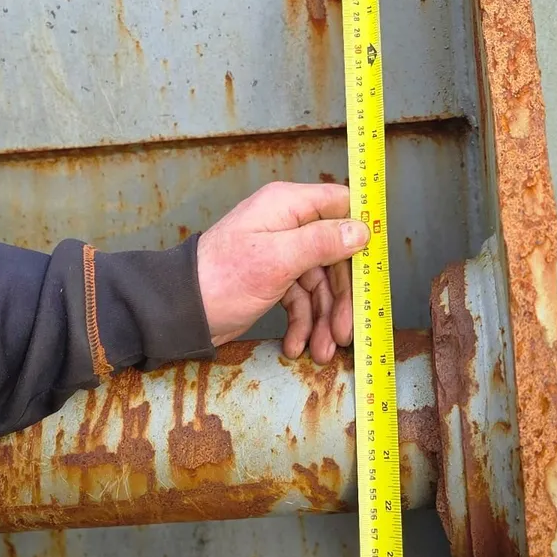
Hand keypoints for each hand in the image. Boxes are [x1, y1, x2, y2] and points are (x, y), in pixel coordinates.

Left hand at [196, 181, 369, 363]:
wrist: (180, 312)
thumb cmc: (221, 278)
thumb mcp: (278, 259)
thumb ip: (322, 242)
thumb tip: (361, 230)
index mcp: (288, 205)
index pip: (340, 205)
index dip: (361, 232)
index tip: (376, 265)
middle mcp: (288, 224)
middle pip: (336, 255)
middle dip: (341, 297)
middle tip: (345, 331)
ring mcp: (281, 253)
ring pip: (320, 283)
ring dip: (324, 319)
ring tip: (322, 351)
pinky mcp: (274, 278)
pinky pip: (301, 299)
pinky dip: (303, 323)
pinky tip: (297, 345)